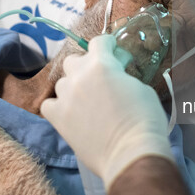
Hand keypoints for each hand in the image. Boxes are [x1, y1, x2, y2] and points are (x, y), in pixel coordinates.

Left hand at [40, 35, 173, 189]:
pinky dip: (59, 106)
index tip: (112, 50)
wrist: (131, 152)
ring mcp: (65, 97)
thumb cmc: (145, 118)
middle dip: (86, 65)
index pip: (98, 42)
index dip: (107, 45)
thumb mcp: (140, 87)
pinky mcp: (57, 118)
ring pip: (62, 82)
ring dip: (74, 86)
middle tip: (100, 78)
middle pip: (74, 60)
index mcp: (102, 64)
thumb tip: (116, 76)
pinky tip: (70, 112)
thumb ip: (122, 76)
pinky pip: (49, 104)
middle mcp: (79, 76)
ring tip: (86, 99)